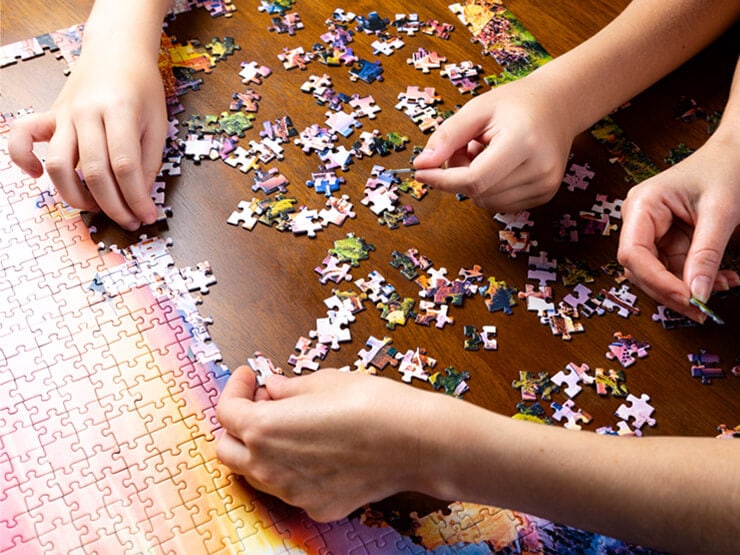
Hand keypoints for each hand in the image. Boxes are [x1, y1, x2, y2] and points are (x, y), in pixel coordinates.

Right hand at [8, 40, 166, 229]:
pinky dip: (22, 158)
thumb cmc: (142, 88)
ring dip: (76, 196)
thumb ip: (148, 160)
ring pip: (59, 165)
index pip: (125, 166)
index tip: (147, 216)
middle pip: (94, 172)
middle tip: (129, 221)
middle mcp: (87, 113)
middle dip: (114, 206)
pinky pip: (23, 137)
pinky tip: (37, 176)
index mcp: (120, 111)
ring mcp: (65, 114)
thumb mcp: (158, 123)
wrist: (118, 51)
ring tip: (98, 208)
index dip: (136, 198)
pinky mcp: (50, 115)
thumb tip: (138, 197)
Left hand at [216, 367, 433, 521]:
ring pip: (254, 474)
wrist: (416, 443)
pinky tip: (313, 449)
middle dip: (236, 424)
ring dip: (258, 448)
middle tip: (260, 400)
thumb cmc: (373, 405)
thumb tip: (273, 388)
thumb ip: (288, 388)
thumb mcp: (324, 381)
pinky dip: (289, 469)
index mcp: (266, 430)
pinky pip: (289, 488)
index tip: (250, 376)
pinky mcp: (317, 506)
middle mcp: (271, 468)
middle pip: (227, 451)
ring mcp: (293, 493)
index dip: (235, 388)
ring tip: (286, 424)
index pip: (226, 412)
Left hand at [412, 72, 575, 211]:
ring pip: (487, 202)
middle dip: (458, 176)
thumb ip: (448, 136)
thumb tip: (421, 164)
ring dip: (473, 184)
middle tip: (464, 147)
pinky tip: (497, 165)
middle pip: (479, 192)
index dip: (443, 179)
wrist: (559, 105)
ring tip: (483, 153)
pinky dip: (489, 189)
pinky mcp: (545, 194)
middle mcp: (540, 168)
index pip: (475, 178)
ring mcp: (545, 185)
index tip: (421, 172)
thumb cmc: (516, 104)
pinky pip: (501, 203)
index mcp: (524, 142)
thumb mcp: (477, 109)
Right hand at [618, 131, 739, 320]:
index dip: (657, 281)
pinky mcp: (666, 239)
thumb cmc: (726, 168)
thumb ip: (707, 255)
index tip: (688, 299)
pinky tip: (722, 279)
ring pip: (657, 274)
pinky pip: (674, 269)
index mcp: (642, 205)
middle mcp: (639, 220)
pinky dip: (697, 279)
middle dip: (671, 291)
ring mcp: (651, 231)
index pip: (634, 254)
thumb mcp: (720, 212)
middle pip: (641, 270)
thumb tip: (698, 295)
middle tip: (703, 310)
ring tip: (724, 287)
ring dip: (687, 288)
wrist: (736, 151)